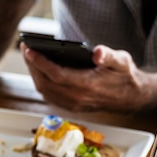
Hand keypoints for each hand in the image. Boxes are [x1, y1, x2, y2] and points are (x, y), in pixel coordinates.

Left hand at [21, 43, 156, 112]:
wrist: (130, 98)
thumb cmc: (124, 76)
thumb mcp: (122, 61)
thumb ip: (109, 55)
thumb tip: (97, 52)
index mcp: (87, 85)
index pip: (56, 74)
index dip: (40, 62)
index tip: (29, 50)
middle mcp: (77, 98)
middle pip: (45, 82)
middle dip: (32, 65)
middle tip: (26, 49)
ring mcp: (72, 104)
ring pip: (44, 91)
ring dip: (34, 74)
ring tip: (30, 58)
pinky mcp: (70, 107)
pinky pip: (49, 96)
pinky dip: (41, 83)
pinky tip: (38, 72)